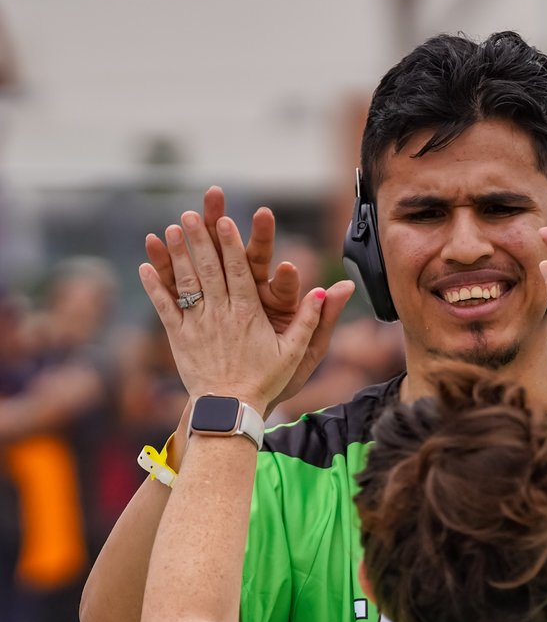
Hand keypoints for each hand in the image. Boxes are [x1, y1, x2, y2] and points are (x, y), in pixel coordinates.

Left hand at [138, 211, 352, 412]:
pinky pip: (164, 307)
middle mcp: (221, 313)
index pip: (238, 270)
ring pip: (186, 282)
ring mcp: (198, 324)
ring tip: (170, 229)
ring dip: (177, 255)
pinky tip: (145, 266)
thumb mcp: (295, 352)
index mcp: (249, 313)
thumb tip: (326, 292)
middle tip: (191, 214)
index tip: (224, 220)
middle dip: (200, 239)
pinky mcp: (179, 337)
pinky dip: (154, 286)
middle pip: (209, 268)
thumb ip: (309, 320)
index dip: (230, 243)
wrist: (231, 408)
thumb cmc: (265, 380)